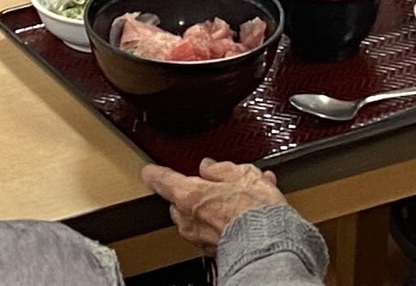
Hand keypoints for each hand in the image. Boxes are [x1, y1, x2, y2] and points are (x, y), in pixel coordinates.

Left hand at [142, 158, 284, 253]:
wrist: (266, 244)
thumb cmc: (253, 210)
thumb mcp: (241, 174)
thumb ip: (221, 168)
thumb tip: (209, 167)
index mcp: (190, 195)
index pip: (163, 181)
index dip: (155, 174)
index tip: (149, 171)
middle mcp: (188, 219)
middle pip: (179, 201)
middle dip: (192, 192)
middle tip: (213, 183)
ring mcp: (197, 238)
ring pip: (195, 217)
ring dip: (210, 207)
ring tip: (239, 197)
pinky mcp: (210, 250)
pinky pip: (210, 230)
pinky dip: (221, 221)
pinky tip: (243, 214)